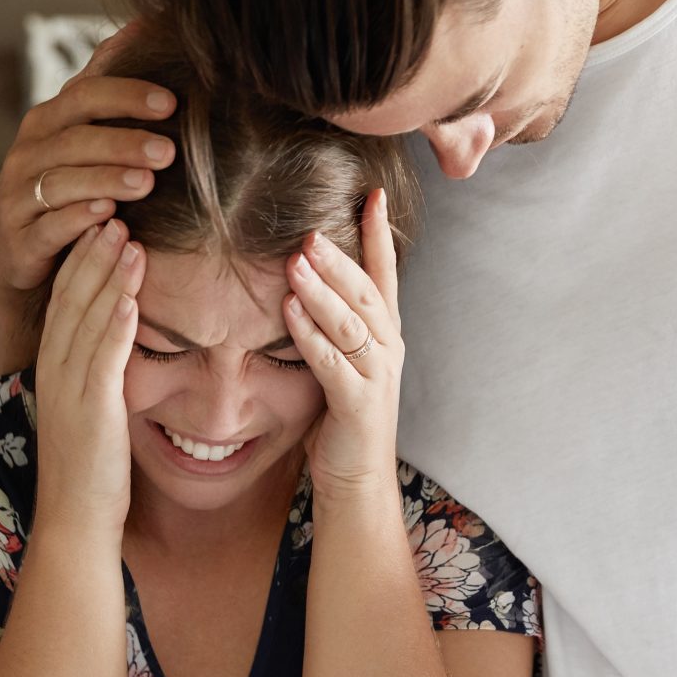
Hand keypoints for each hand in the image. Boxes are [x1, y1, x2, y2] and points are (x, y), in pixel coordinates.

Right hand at [0, 25, 176, 317]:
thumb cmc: (60, 189)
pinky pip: (49, 226)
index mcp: (47, 123)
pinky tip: (110, 218)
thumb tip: (144, 25)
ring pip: (62, 181)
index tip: (171, 101)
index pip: (85, 96)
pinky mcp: (19, 239)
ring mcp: (18, 196)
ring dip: (106, 180)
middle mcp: (28, 153)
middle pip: (75, 138)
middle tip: (168, 151)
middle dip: (123, 141)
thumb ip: (106, 88)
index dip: (126, 95)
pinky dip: (78, 220)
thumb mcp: (78, 137)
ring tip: (146, 183)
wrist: (16, 255)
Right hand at [33, 220, 143, 533]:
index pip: (63, 301)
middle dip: (91, 251)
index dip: (80, 260)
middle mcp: (54, 372)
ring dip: (105, 273)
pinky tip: (131, 293)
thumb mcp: (91, 412)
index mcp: (53, 370)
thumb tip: (119, 348)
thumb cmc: (92, 473)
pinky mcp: (91, 411)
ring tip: (125, 233)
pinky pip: (103, 357)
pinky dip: (116, 321)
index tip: (101, 223)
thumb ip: (100, 375)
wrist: (76, 522)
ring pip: (85, 317)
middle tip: (113, 210)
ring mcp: (70, 390)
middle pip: (69, 297)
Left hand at [280, 189, 403, 496]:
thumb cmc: (341, 422)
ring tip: (296, 260)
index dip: (378, 234)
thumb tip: (300, 280)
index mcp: (384, 336)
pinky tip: (289, 311)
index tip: (370, 194)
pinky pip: (332, 362)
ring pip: (350, 322)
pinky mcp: (358, 405)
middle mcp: (387, 350)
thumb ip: (331, 325)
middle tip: (311, 229)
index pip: (385, 275)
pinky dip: (310, 335)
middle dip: (340, 258)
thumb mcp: (340, 363)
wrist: (357, 483)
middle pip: (366, 292)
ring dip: (323, 289)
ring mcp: (376, 377)